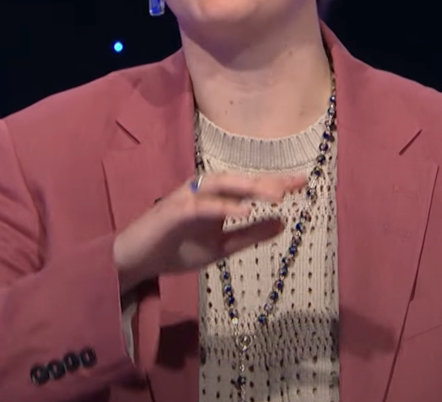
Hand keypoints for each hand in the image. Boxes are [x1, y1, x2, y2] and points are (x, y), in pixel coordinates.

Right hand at [111, 173, 307, 289]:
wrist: (138, 260)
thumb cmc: (176, 248)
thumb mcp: (221, 247)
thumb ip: (250, 234)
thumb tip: (284, 223)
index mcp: (215, 198)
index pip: (248, 187)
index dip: (275, 182)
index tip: (303, 181)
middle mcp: (202, 191)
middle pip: (238, 181)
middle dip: (265, 181)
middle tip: (294, 184)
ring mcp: (186, 198)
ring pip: (220, 185)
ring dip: (248, 188)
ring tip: (275, 195)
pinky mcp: (173, 210)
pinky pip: (201, 205)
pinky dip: (222, 206)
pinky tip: (243, 210)